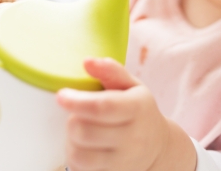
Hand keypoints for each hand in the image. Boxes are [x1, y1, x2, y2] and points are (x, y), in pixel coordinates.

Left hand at [57, 58, 196, 170]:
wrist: (159, 147)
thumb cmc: (139, 111)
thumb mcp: (132, 86)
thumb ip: (111, 71)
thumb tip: (87, 62)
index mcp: (138, 108)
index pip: (102, 107)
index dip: (77, 101)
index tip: (61, 95)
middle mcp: (134, 137)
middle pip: (86, 131)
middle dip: (72, 119)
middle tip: (75, 113)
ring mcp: (124, 161)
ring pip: (80, 154)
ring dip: (71, 140)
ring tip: (78, 129)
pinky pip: (82, 169)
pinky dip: (75, 155)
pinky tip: (83, 145)